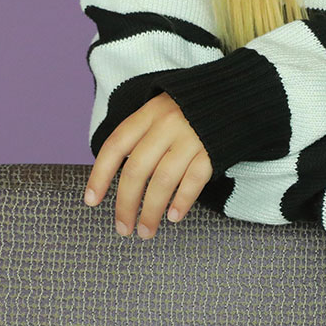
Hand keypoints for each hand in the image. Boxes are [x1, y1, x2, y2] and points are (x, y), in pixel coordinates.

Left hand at [84, 92, 212, 238]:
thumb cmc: (190, 108)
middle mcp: (168, 124)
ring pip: (163, 181)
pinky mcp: (213, 149)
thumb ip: (140, 134)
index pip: (116, 145)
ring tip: (145, 232)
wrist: (234, 93)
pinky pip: (193, 180)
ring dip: (151, 212)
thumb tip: (112, 173)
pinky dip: (182, 201)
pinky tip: (173, 217)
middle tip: (122, 229)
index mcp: (150, 112)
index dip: (100, 175)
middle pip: (137, 170)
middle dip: (126, 204)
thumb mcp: (161, 109)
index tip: (91, 201)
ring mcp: (192, 137)